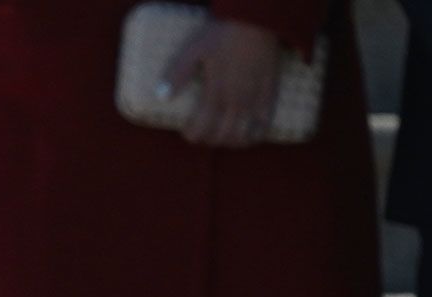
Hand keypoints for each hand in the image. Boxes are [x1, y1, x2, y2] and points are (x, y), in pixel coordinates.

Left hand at [162, 19, 284, 147]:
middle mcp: (236, 101)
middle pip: (221, 135)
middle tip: (203, 134)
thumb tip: (161, 98)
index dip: (193, 135)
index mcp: (216, 92)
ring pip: (242, 135)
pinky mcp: (271, 93)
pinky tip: (249, 137)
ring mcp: (255, 99)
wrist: (259, 18)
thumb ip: (177, 73)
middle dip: (209, 140)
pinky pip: (265, 124)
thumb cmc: (224, 32)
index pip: (202, 128)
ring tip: (222, 137)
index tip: (188, 132)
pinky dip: (255, 136)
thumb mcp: (194, 48)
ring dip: (230, 141)